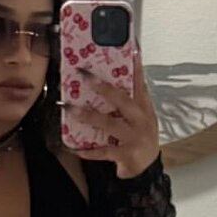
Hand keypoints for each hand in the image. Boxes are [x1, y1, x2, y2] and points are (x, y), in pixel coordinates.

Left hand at [65, 48, 161, 178]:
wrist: (147, 168)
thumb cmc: (140, 138)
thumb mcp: (140, 118)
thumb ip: (129, 101)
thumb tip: (107, 82)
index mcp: (144, 108)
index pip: (139, 83)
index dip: (136, 66)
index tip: (130, 48)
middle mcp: (141, 120)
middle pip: (122, 99)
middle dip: (103, 87)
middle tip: (85, 75)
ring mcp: (134, 137)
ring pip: (108, 123)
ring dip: (87, 115)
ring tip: (70, 109)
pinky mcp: (126, 154)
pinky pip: (103, 151)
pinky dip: (88, 151)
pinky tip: (75, 149)